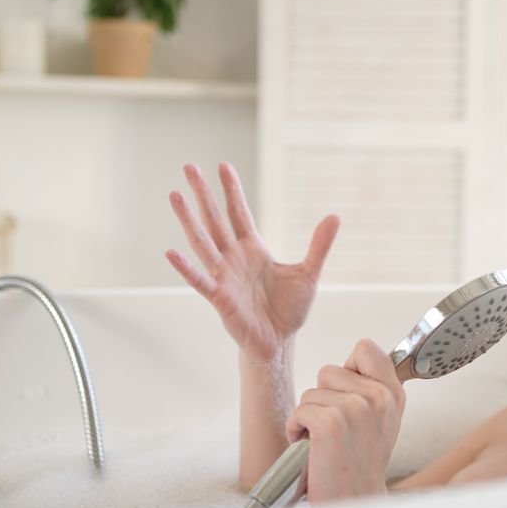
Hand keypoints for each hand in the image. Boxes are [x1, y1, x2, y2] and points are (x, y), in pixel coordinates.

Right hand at [165, 163, 338, 362]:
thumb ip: (319, 246)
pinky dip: (186, 268)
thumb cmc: (289, 310)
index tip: (223, 165)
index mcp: (253, 249)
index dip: (232, 190)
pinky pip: (200, 280)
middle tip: (189, 167)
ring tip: (175, 196)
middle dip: (203, 193)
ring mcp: (224, 276)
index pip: (239, 213)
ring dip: (188, 220)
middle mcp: (234, 258)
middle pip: (215, 219)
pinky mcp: (220, 298)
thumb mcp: (309, 274)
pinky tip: (171, 252)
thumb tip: (335, 216)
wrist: (279, 342)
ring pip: (203, 242)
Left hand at [287, 339, 404, 502]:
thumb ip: (372, 387)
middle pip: (329, 370)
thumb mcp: (380, 419)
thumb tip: (354, 357)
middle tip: (336, 429)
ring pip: (310, 392)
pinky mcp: (331, 424)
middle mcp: (379, 397)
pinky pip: (299, 410)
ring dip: (309, 417)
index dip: (348, 368)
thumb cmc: (360, 463)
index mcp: (393, 393)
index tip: (349, 395)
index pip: (365, 348)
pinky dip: (296, 429)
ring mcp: (356, 409)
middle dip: (323, 398)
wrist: (354, 502)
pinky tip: (310, 448)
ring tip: (325, 442)